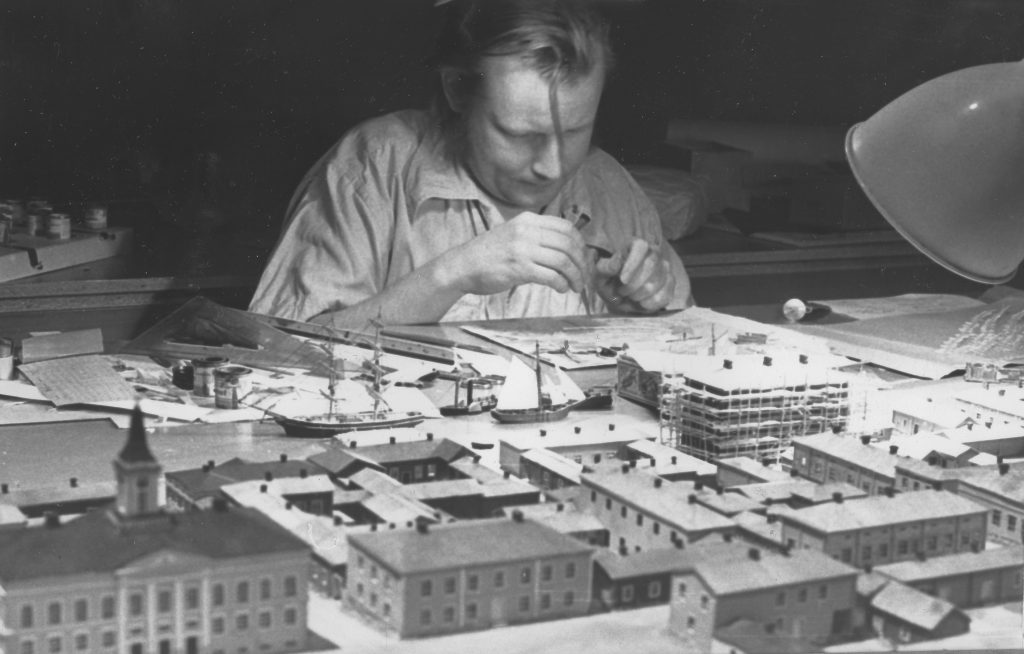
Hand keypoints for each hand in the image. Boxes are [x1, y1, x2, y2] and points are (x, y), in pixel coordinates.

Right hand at [443, 212, 589, 295]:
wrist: (463, 265)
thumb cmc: (489, 254)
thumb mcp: (514, 234)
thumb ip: (537, 237)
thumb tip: (566, 250)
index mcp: (528, 220)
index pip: (566, 227)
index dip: (580, 244)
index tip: (583, 258)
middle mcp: (527, 231)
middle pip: (569, 244)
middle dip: (582, 263)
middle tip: (584, 276)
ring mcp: (523, 249)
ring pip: (563, 261)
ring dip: (575, 276)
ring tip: (575, 286)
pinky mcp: (519, 268)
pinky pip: (551, 276)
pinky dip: (561, 284)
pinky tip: (561, 288)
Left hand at [595, 238, 675, 312]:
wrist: (620, 299)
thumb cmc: (610, 283)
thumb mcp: (600, 275)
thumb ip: (605, 268)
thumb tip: (615, 263)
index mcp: (635, 245)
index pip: (641, 246)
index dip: (633, 263)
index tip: (623, 280)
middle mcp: (653, 252)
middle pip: (650, 265)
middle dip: (633, 285)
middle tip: (621, 291)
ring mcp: (665, 268)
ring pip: (656, 283)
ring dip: (638, 296)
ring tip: (629, 296)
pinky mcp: (670, 284)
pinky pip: (664, 296)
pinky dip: (649, 304)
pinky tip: (641, 303)